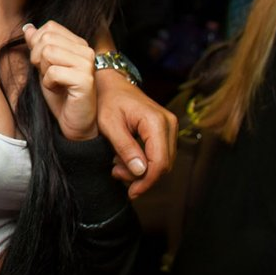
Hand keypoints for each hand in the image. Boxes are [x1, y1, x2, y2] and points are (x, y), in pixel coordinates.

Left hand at [24, 21, 97, 140]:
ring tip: (54, 82)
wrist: (73, 122)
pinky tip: (59, 90)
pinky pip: (53, 72)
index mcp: (78, 43)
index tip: (42, 63)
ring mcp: (87, 63)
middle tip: (48, 75)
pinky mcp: (85, 79)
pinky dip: (48, 83)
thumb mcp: (43, 66)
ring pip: (48, 53)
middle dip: (38, 58)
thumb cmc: (59, 95)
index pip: (50, 27)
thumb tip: (28, 27)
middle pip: (47, 38)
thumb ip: (37, 45)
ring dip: (43, 71)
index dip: (37, 44)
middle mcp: (85, 50)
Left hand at [95, 70, 177, 198]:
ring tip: (117, 164)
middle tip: (116, 172)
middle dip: (141, 176)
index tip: (132, 192)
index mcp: (155, 122)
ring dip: (141, 170)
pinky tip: (124, 158)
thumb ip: (125, 147)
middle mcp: (168, 123)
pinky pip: (159, 153)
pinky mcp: (165, 129)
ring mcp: (169, 126)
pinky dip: (143, 161)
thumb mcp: (109, 124)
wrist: (110, 82)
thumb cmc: (106, 100)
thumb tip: (141, 171)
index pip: (159, 162)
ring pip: (162, 161)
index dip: (147, 181)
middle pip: (164, 164)